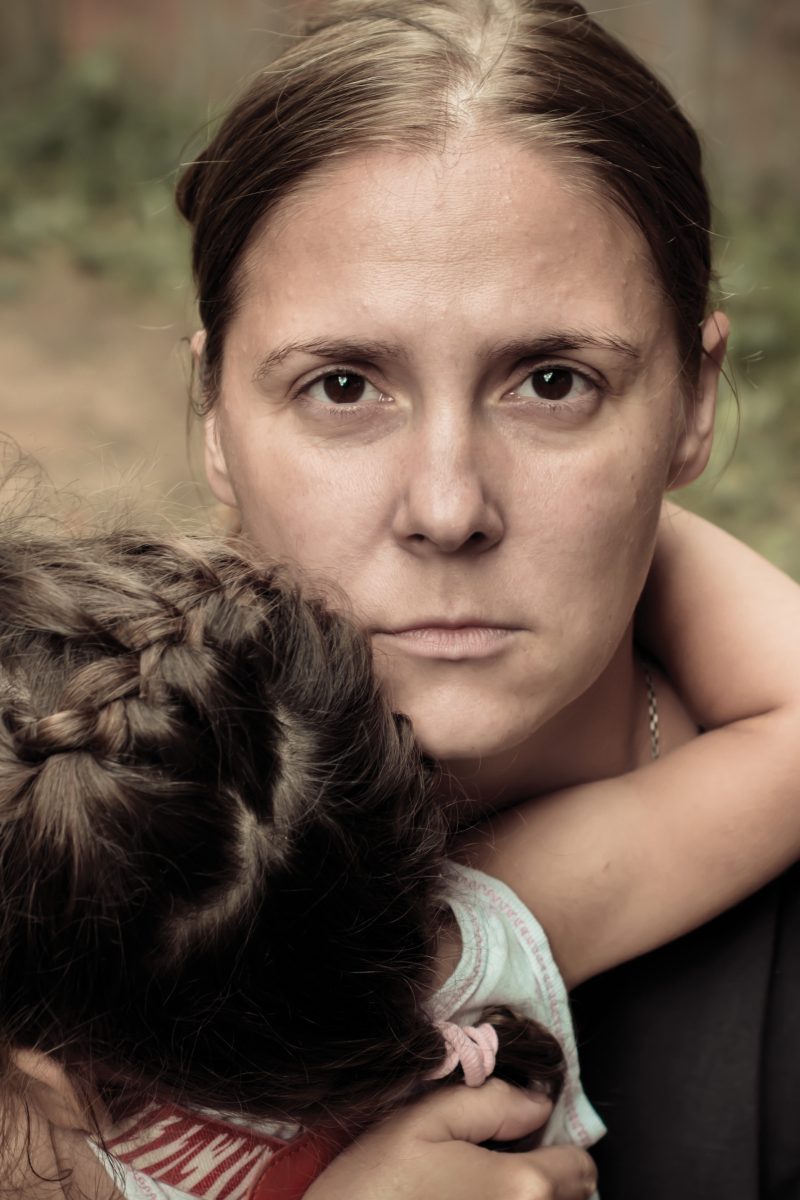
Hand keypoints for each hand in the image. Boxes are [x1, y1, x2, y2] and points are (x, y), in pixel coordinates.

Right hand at [305, 1079, 596, 1198]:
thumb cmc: (371, 1190)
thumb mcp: (421, 1121)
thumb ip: (490, 1102)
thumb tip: (539, 1103)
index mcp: (523, 1187)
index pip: (582, 1166)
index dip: (551, 1147)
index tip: (515, 1146)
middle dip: (541, 1182)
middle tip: (483, 1174)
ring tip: (467, 1198)